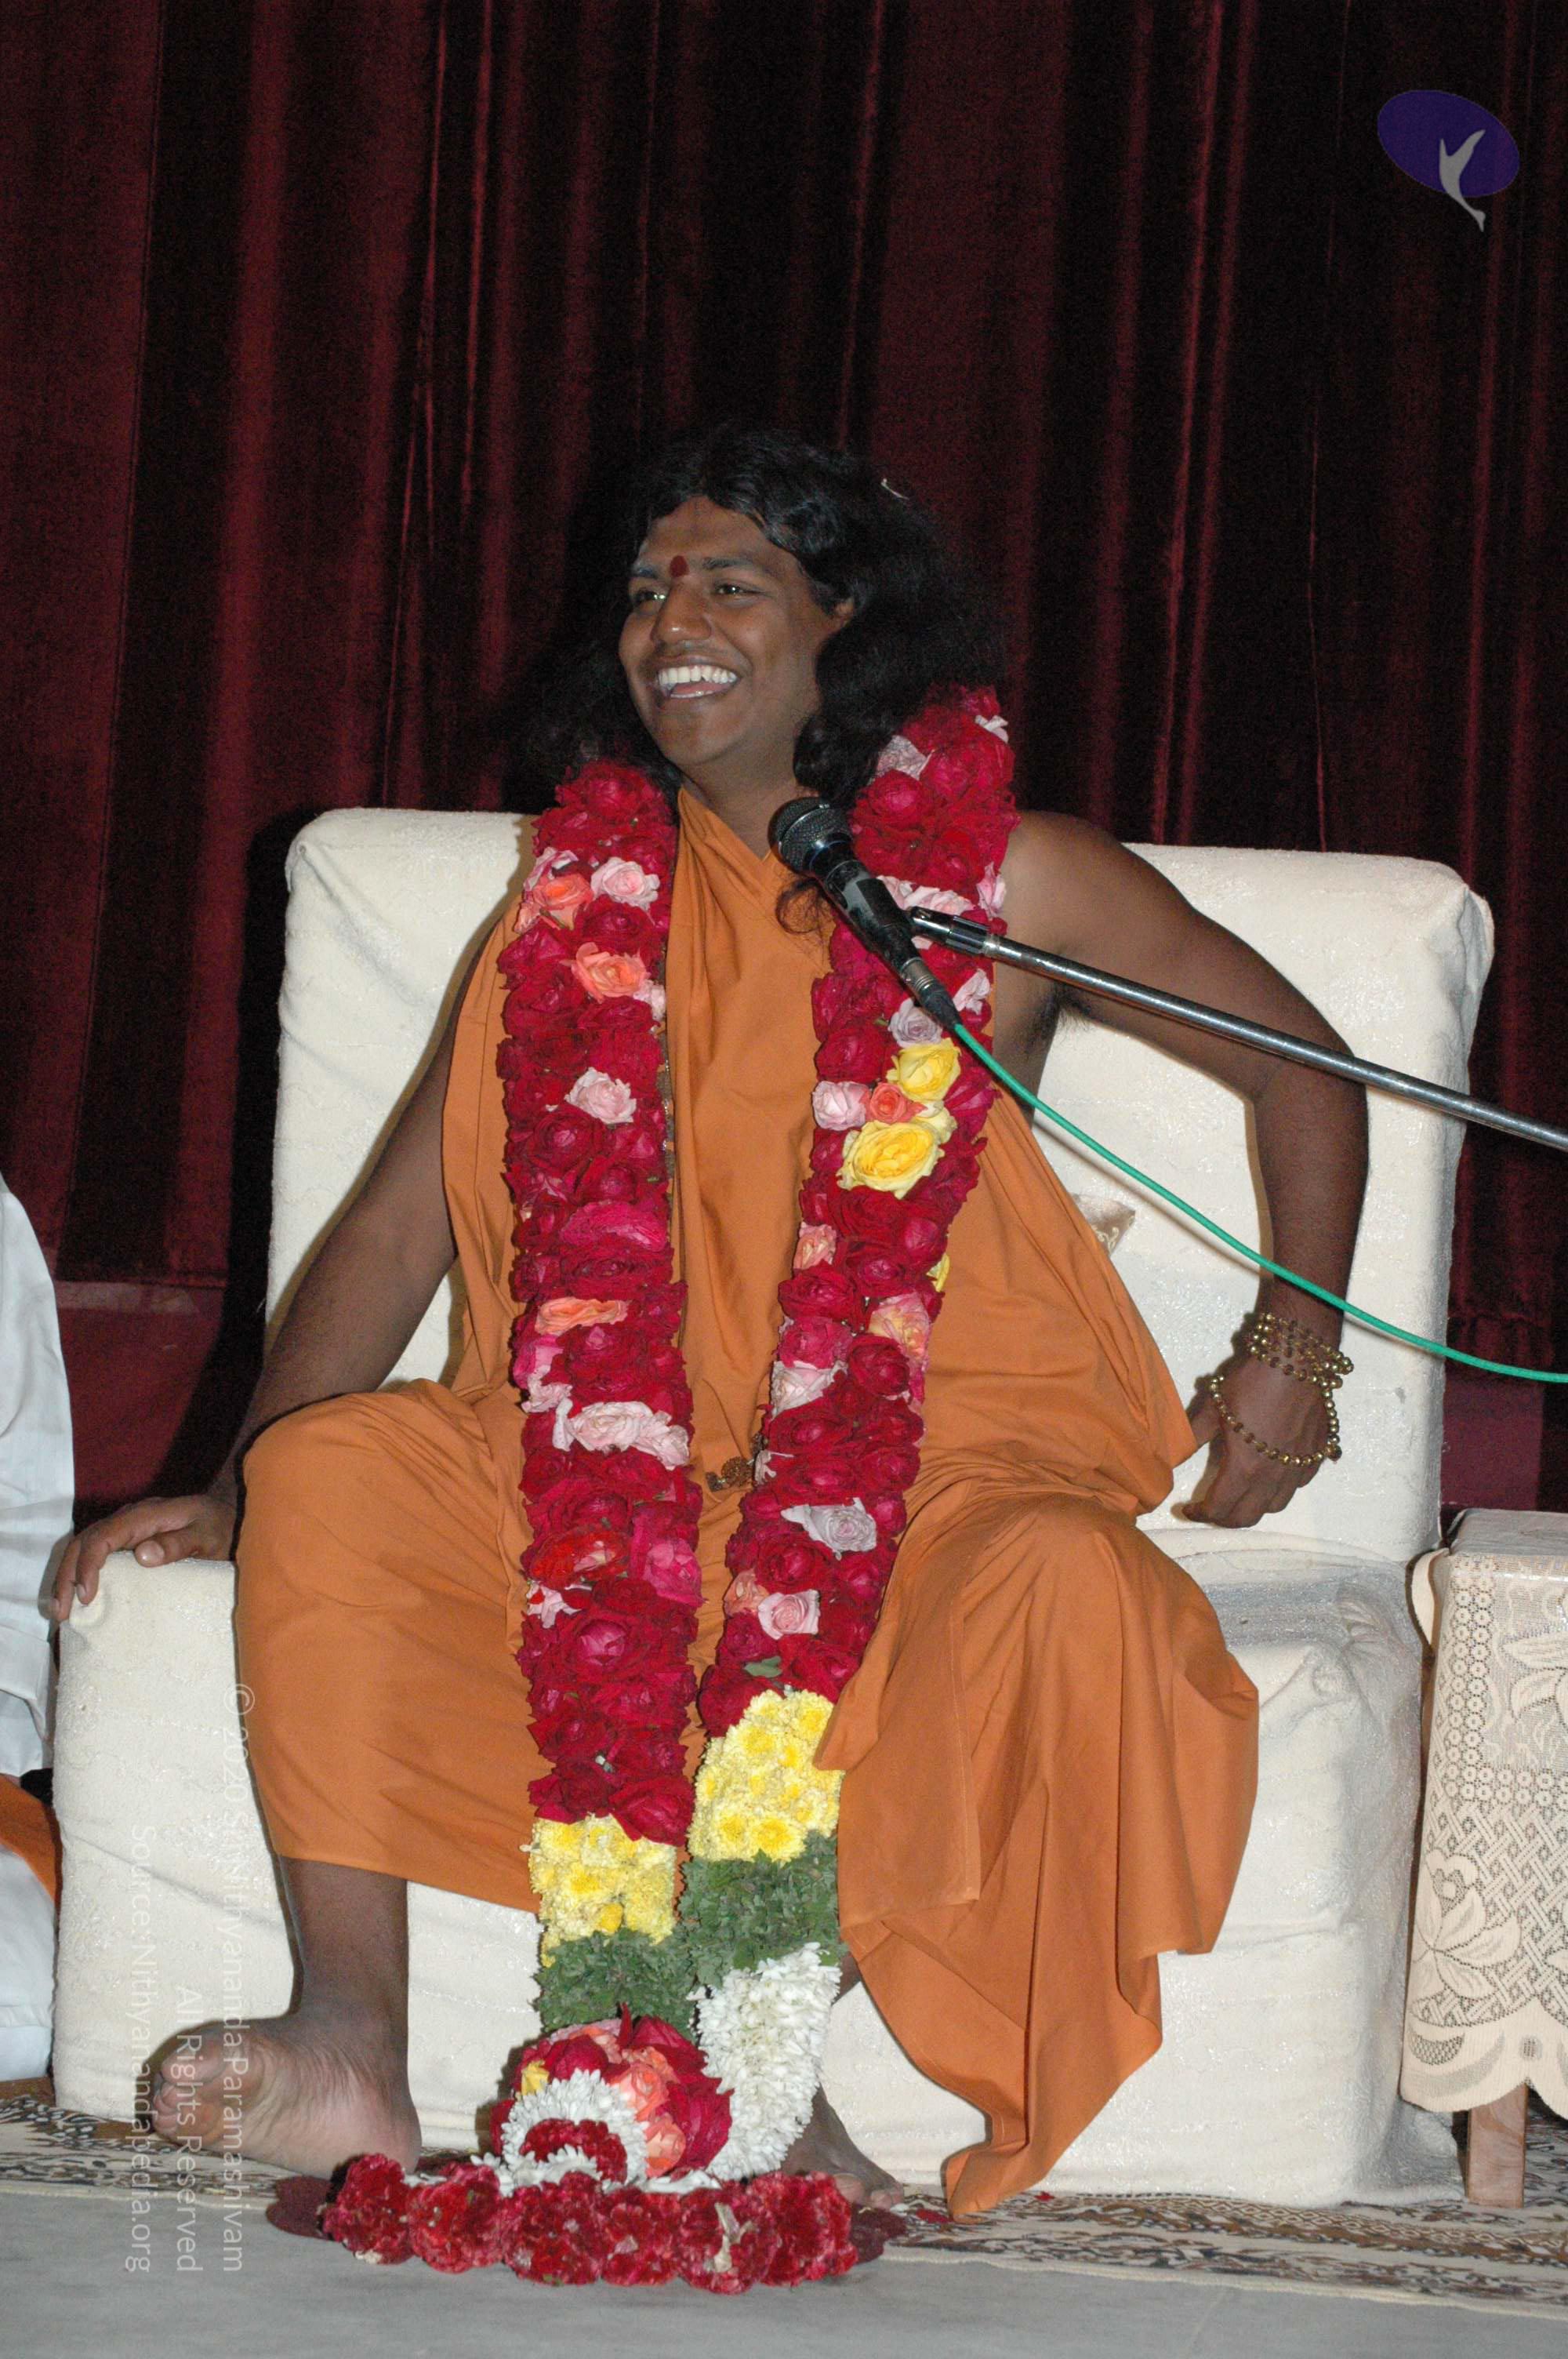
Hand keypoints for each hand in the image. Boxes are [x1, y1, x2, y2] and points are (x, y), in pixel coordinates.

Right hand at [51, 1490, 237, 1621]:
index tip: (86, 1596)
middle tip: (62, 1612)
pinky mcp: (128, 1543)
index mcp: (144, 1515)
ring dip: (68, 1578)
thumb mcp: (208, 1535)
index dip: (89, 1565)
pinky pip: (96, 1556)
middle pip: (84, 1542)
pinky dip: (80, 1576)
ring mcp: (126, 1531)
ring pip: (84, 1549)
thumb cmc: (220, 1527)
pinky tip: (77, 1600)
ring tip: (61, 1612)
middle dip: (67, 1576)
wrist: (230, 1518)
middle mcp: (129, 1520)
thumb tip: (142, 1555)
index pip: (103, 1536)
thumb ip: (179, 1543)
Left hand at [1182, 1355, 1330, 1527]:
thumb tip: (1171, 1459)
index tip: (1187, 1508)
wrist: (1296, 1359)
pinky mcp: (1318, 1455)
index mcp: (1245, 1468)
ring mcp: (1300, 1468)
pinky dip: (1281, 1488)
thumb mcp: (1212, 1406)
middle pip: (1248, 1517)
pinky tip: (1271, 1473)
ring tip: (1239, 1493)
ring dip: (1254, 1506)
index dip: (1199, 1514)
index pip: (1219, 1509)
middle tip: (1210, 1507)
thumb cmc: (1250, 1381)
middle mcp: (1274, 1477)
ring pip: (1276, 1506)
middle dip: (1225, 1518)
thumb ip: (1192, 1437)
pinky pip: (1298, 1485)